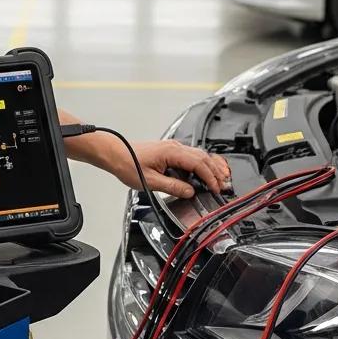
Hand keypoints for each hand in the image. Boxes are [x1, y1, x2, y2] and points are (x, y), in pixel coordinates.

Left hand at [107, 138, 230, 198]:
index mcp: (171, 152)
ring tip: (217, 180)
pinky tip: (202, 173)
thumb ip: (172, 187)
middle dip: (215, 172)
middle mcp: (174, 147)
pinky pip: (191, 155)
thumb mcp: (150, 181)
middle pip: (203, 157)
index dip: (210, 177)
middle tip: (222, 185)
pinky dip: (200, 164)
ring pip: (199, 155)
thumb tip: (189, 192)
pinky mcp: (169, 150)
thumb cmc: (128, 163)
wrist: (115, 153)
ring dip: (210, 167)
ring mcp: (173, 147)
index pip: (199, 164)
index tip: (215, 188)